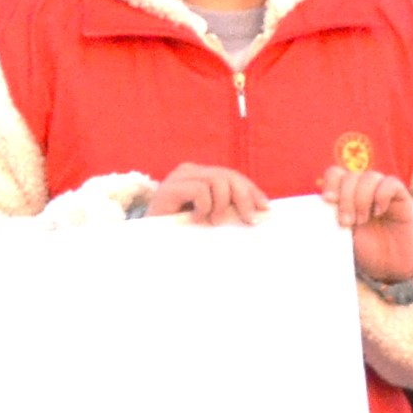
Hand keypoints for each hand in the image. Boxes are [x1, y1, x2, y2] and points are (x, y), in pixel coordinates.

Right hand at [141, 163, 272, 225]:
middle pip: (228, 176)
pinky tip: (197, 218)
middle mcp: (191, 171)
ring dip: (222, 204)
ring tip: (215, 221)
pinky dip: (205, 206)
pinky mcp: (169, 188)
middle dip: (244, 197)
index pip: (233, 176)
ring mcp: (179, 177)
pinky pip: (200, 190)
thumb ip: (226, 209)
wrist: (147, 241)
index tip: (265, 207)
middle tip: (249, 219)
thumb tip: (257, 211)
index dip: (251, 190)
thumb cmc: (178, 231)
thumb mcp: (209, 217)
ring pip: (217, 181)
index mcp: (201, 176)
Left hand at [320, 163, 412, 280]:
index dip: (331, 183)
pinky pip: (390, 183)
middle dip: (346, 199)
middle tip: (347, 222)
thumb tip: (313, 211)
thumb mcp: (340, 235)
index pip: (335, 174)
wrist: (389, 264)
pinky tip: (379, 212)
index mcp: (346, 195)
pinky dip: (382, 195)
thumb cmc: (363, 250)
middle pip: (350, 176)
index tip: (328, 200)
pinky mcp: (400, 196)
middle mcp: (363, 189)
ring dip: (362, 199)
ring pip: (370, 177)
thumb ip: (330, 220)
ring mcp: (382, 190)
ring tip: (361, 221)